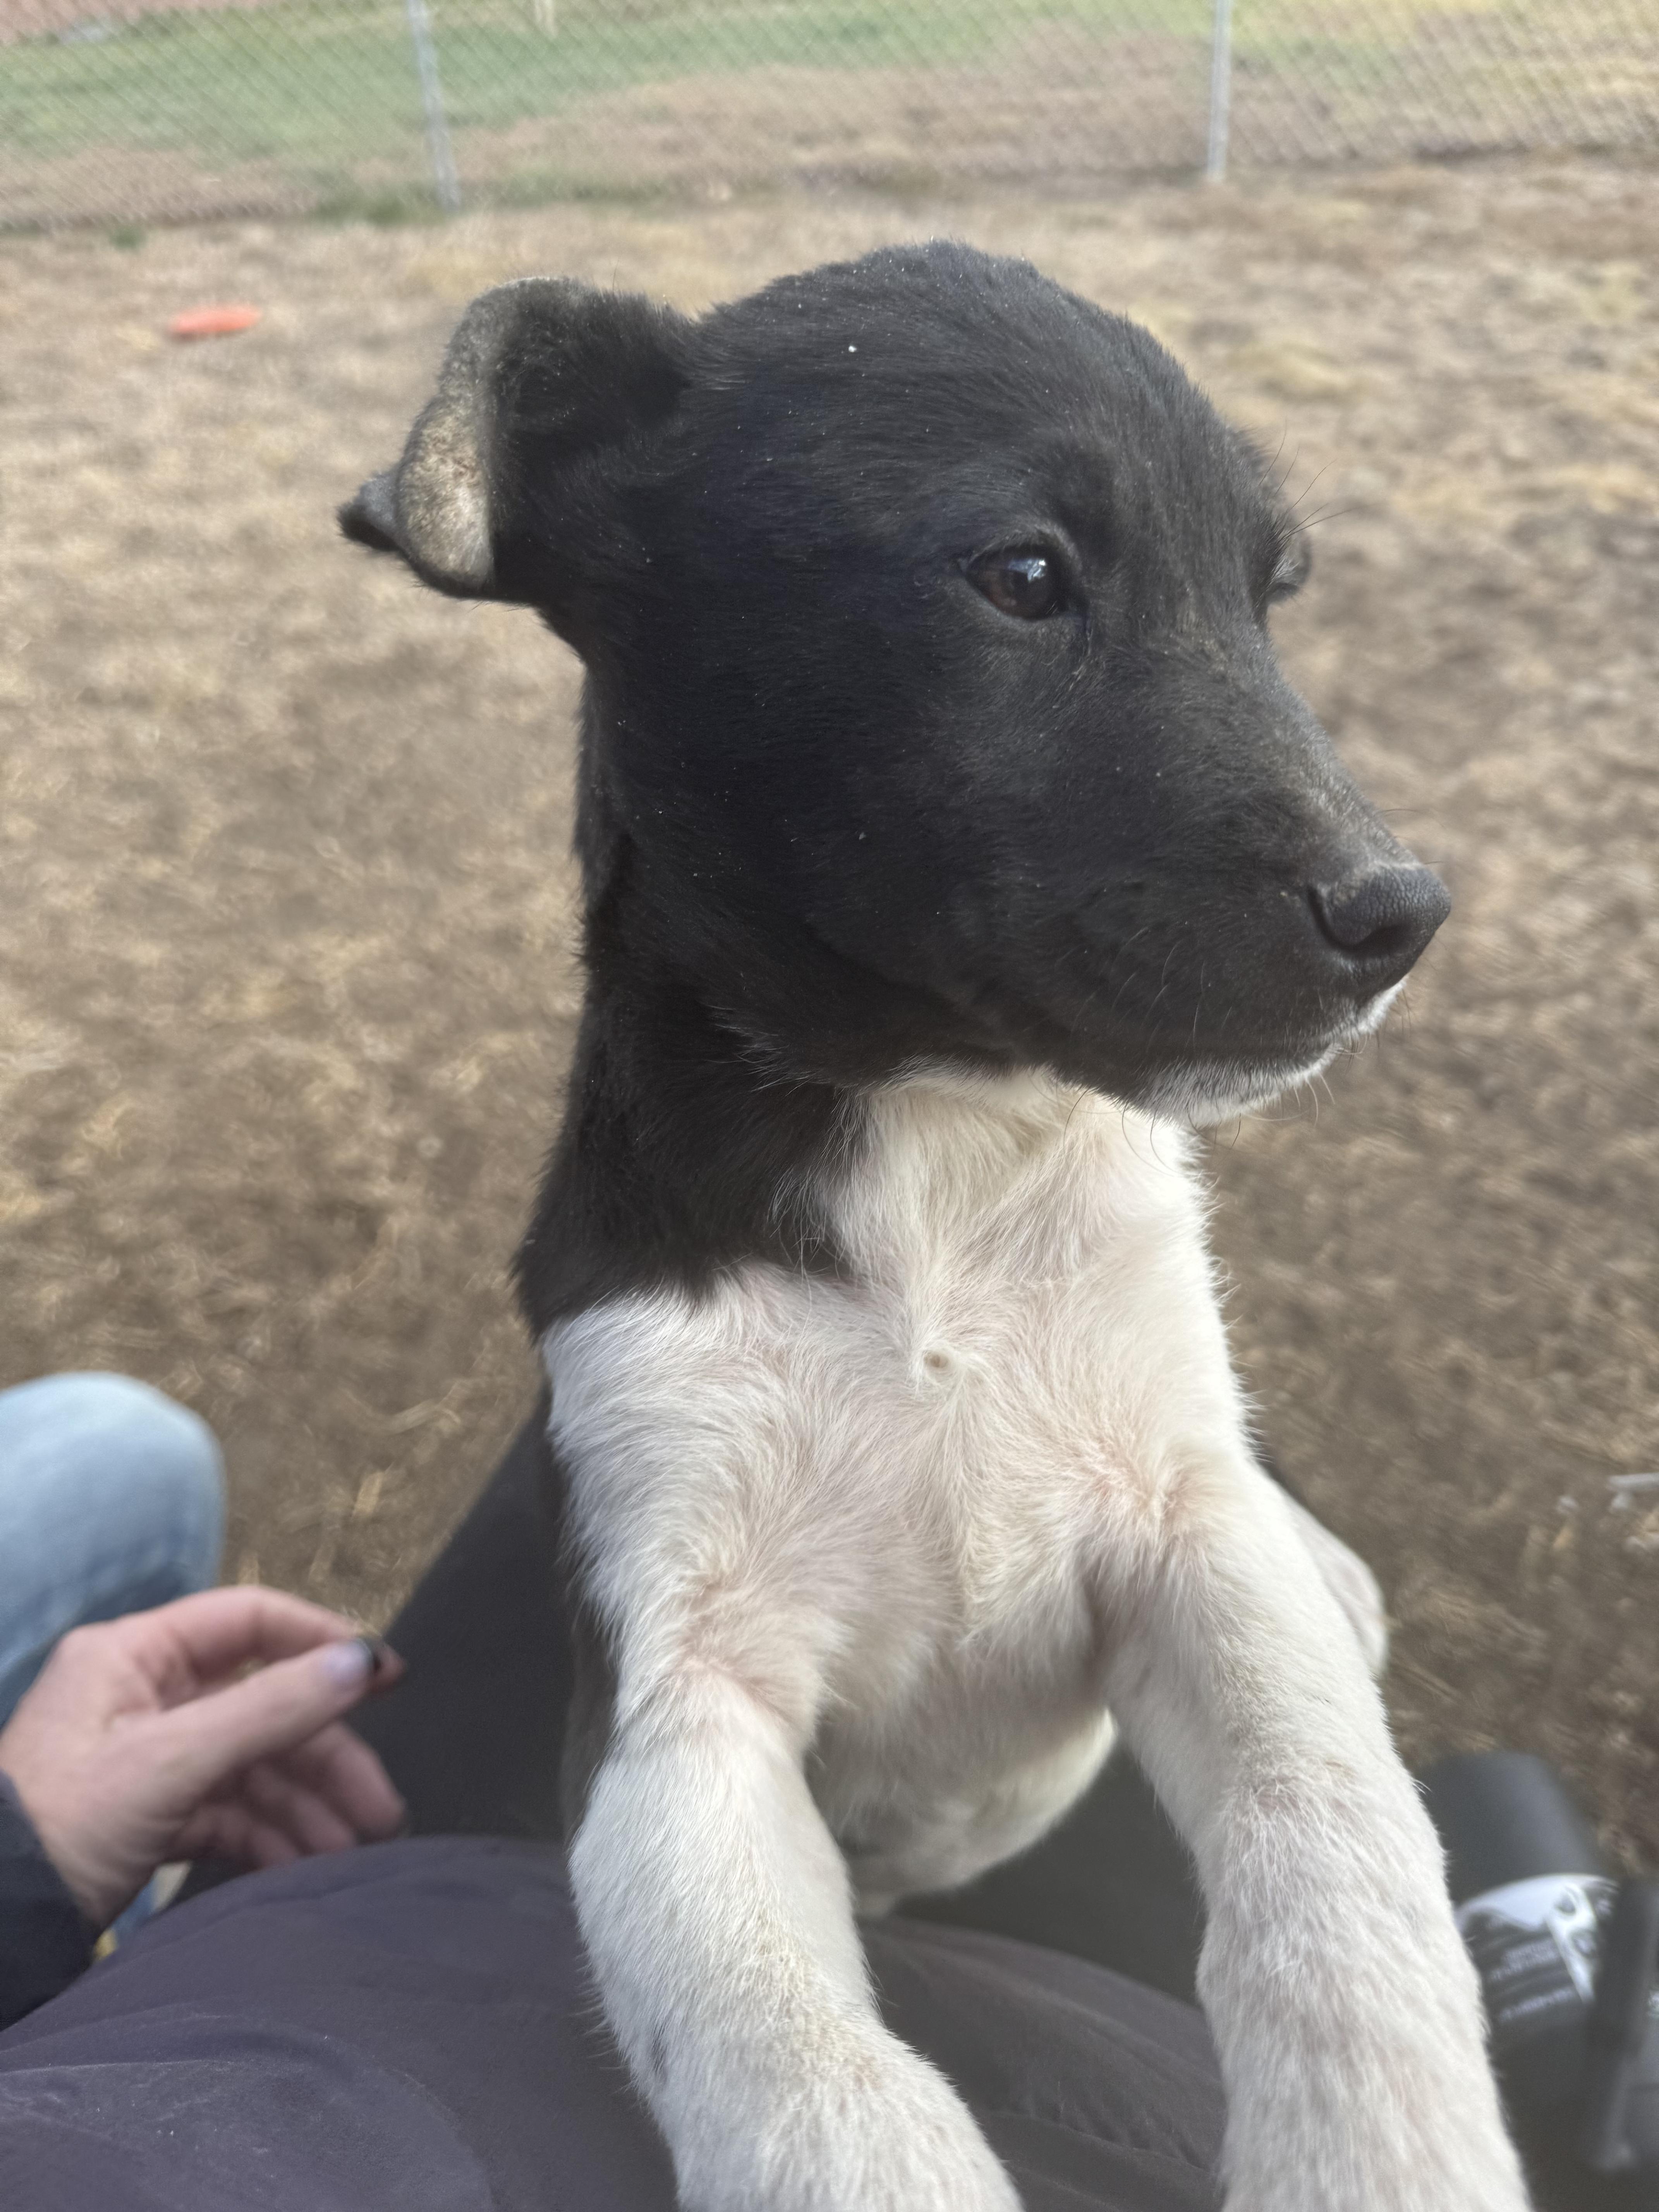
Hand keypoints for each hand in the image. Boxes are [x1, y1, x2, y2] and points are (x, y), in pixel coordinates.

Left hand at [0, 1589, 406, 1926]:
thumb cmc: (59, 1826)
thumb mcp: (170, 1761)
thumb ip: (272, 1708)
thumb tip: (363, 1660)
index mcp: (134, 1656)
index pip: (250, 1623)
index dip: (323, 1643)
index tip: (387, 1678)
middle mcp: (143, 1695)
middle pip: (263, 1706)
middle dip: (326, 1758)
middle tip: (381, 1809)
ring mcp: (147, 1758)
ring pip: (251, 1766)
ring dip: (306, 1807)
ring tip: (351, 1852)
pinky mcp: (147, 1816)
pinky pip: (226, 1812)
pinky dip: (267, 1837)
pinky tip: (302, 1865)